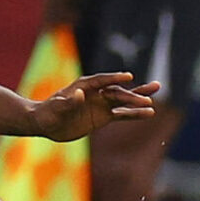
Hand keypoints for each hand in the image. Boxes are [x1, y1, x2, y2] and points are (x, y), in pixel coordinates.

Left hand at [30, 72, 159, 140]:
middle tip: (148, 97)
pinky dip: (134, 114)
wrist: (46, 123)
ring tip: (153, 101)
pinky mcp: (103, 116)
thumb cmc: (48, 113)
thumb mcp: (56, 108)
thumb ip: (69, 101)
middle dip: (132, 95)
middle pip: (117, 92)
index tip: (128, 76)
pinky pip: (121, 115)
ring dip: (137, 101)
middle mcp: (95, 93)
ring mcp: (101, 104)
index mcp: (84, 85)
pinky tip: (148, 113)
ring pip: (123, 101)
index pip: (102, 80)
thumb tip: (79, 94)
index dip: (114, 78)